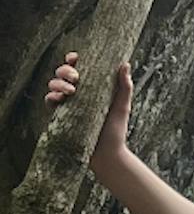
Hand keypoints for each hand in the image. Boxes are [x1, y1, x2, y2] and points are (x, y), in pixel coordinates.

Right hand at [46, 53, 132, 175]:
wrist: (107, 154)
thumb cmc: (116, 131)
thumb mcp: (122, 106)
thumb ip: (124, 86)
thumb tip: (125, 64)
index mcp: (91, 87)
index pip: (77, 67)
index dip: (72, 60)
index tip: (75, 58)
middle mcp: (77, 93)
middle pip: (62, 72)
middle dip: (65, 70)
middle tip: (76, 78)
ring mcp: (67, 104)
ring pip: (53, 84)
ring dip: (58, 82)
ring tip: (71, 91)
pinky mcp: (60, 115)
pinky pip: (49, 101)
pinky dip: (51, 97)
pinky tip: (59, 99)